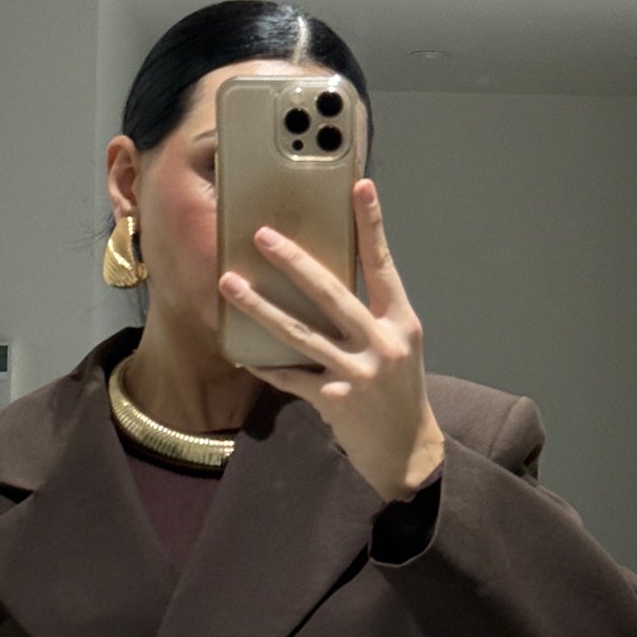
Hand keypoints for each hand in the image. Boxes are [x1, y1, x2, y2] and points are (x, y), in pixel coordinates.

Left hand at [218, 178, 444, 502]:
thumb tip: (324, 279)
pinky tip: (240, 351)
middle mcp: (382, 343)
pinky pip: (290, 376)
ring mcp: (357, 373)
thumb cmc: (399, 392)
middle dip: (294, 262)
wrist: (407, 449)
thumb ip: (372, 314)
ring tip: (229, 284)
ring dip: (260, 307)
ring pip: (299, 333)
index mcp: (401, 322)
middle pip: (331, 293)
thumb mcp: (398, 345)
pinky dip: (266, 364)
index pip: (384, 264)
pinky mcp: (333, 399)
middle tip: (262, 235)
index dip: (371, 224)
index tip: (359, 186)